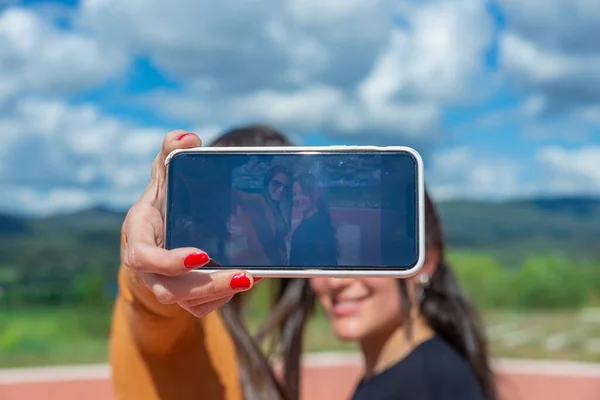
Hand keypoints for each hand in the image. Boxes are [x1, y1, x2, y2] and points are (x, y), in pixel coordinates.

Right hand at [122, 130, 258, 317]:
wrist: (159, 232)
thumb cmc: (162, 202)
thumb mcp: (163, 176)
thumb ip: (170, 155)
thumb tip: (187, 137)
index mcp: (139, 235)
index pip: (142, 256)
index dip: (167, 261)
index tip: (201, 255)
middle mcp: (148, 267)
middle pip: (168, 289)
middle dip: (206, 285)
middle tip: (243, 275)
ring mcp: (165, 284)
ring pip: (187, 303)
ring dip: (220, 293)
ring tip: (251, 277)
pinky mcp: (183, 295)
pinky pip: (200, 308)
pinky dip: (223, 297)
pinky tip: (248, 279)